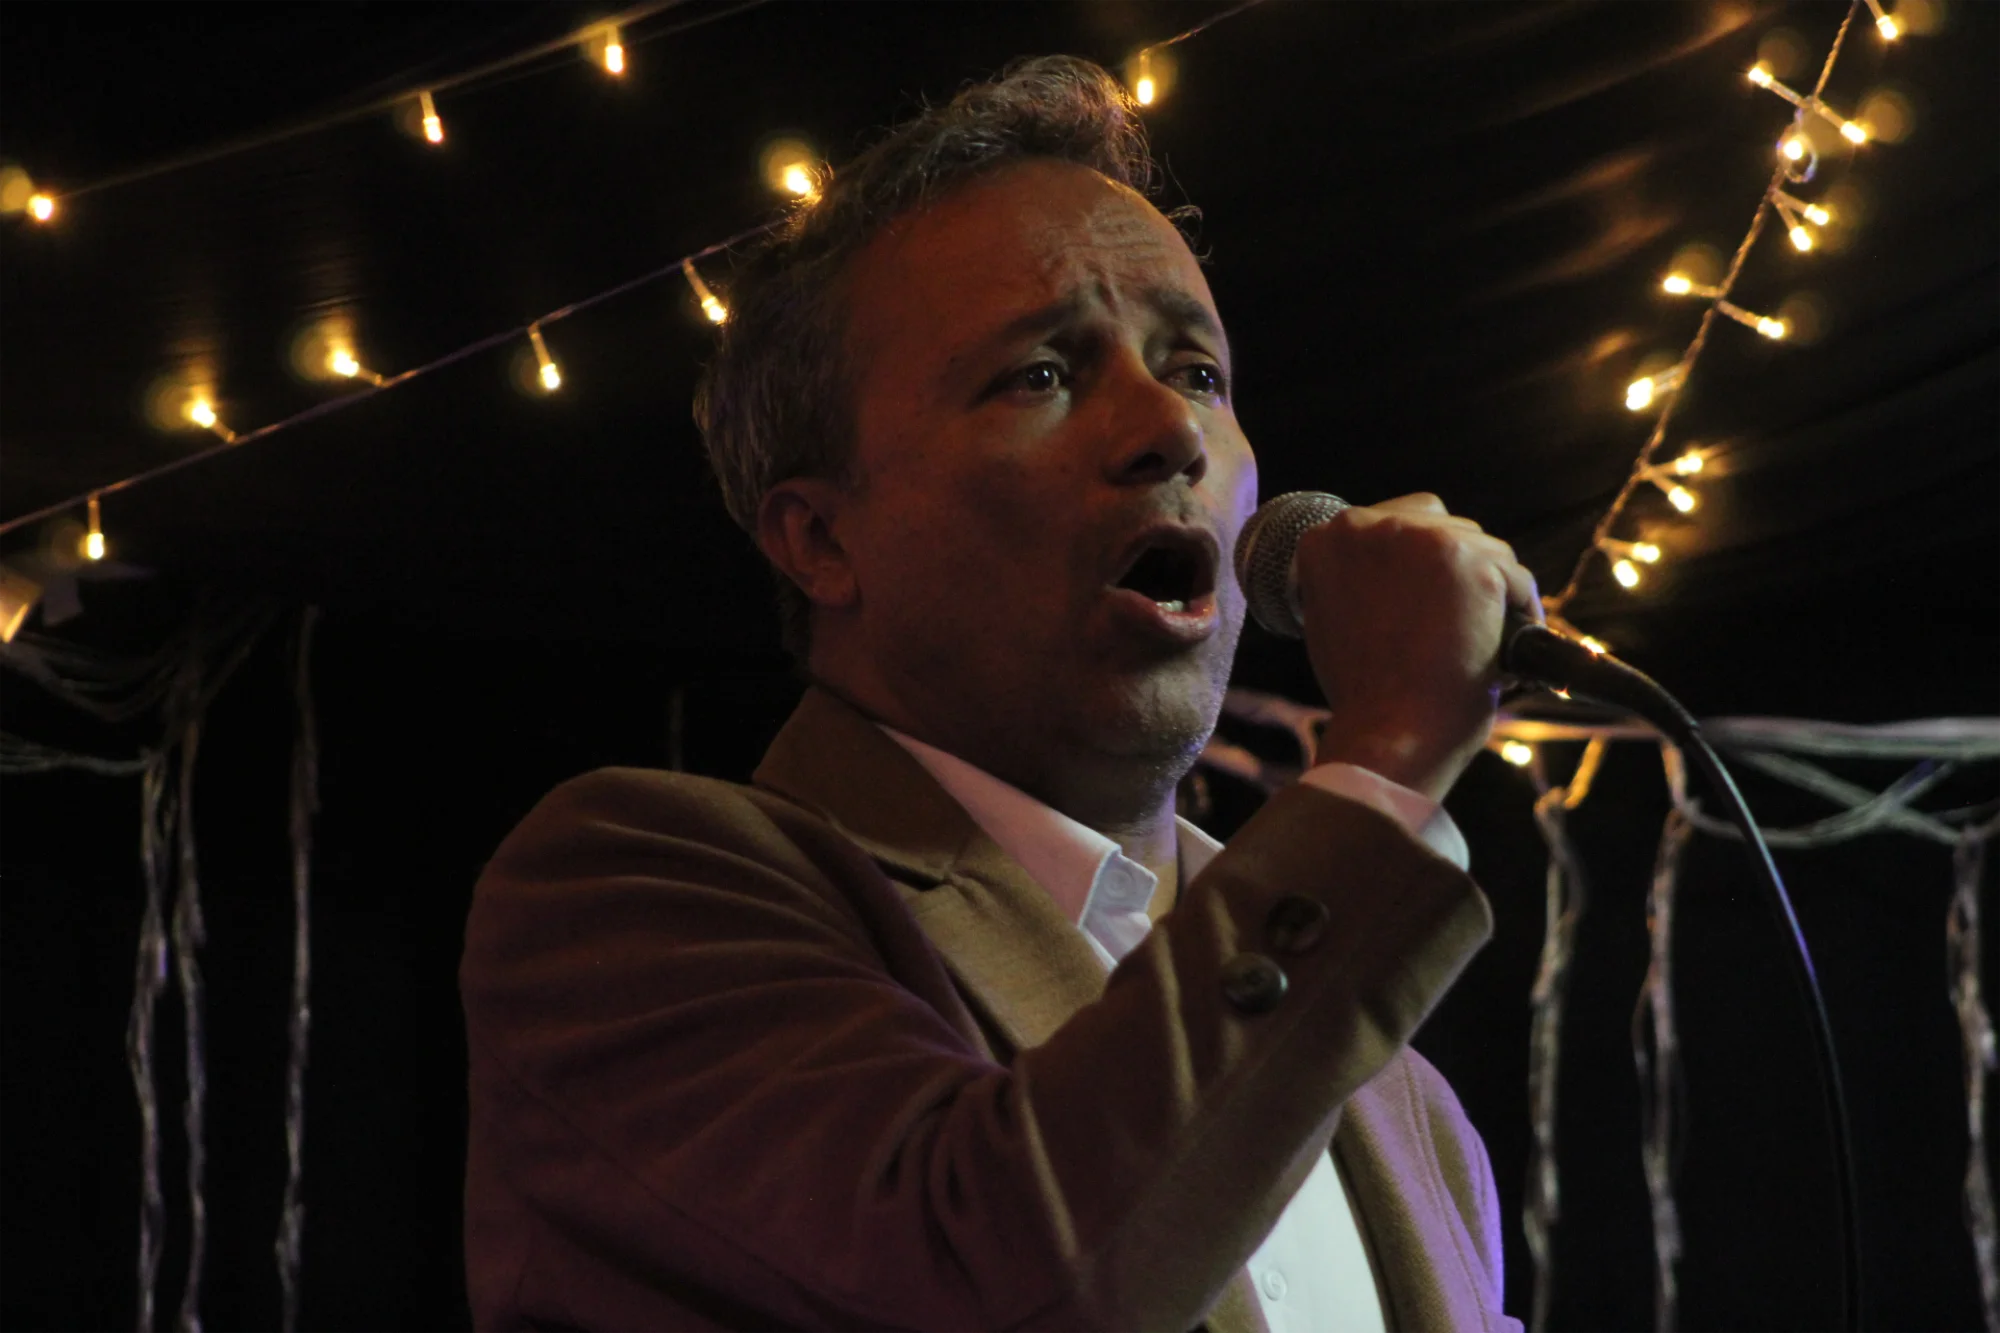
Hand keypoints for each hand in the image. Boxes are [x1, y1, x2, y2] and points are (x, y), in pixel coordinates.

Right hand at [1295, 493, 1540, 801]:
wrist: (1388, 734)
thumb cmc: (1363, 693)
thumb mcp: (1335, 620)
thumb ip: (1358, 580)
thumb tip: (1399, 575)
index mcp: (1329, 539)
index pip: (1396, 523)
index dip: (1419, 563)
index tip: (1431, 597)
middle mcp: (1370, 527)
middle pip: (1443, 526)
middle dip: (1458, 572)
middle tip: (1461, 622)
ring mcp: (1422, 540)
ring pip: (1483, 550)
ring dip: (1490, 591)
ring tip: (1483, 639)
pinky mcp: (1471, 564)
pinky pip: (1514, 577)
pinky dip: (1521, 612)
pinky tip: (1509, 649)